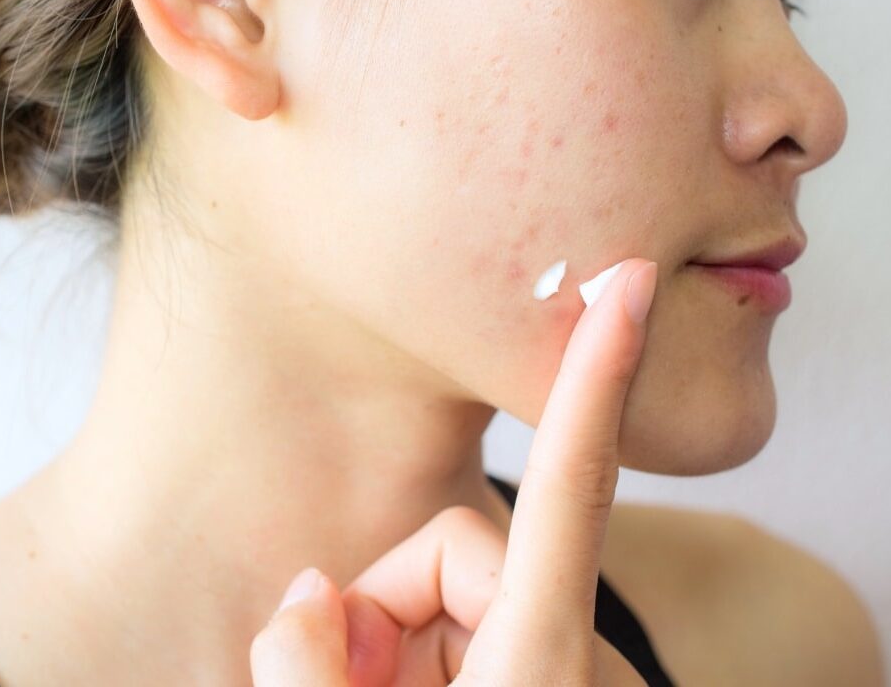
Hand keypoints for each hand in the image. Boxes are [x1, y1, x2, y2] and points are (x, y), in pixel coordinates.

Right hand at [250, 258, 658, 686]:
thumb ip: (303, 663)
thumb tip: (310, 592)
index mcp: (544, 661)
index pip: (569, 481)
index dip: (595, 372)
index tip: (630, 286)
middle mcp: (576, 654)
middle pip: (456, 543)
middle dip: (389, 607)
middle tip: (357, 684)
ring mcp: (569, 668)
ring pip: (454, 586)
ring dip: (401, 646)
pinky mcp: (553, 679)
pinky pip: (472, 625)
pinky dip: (426, 663)